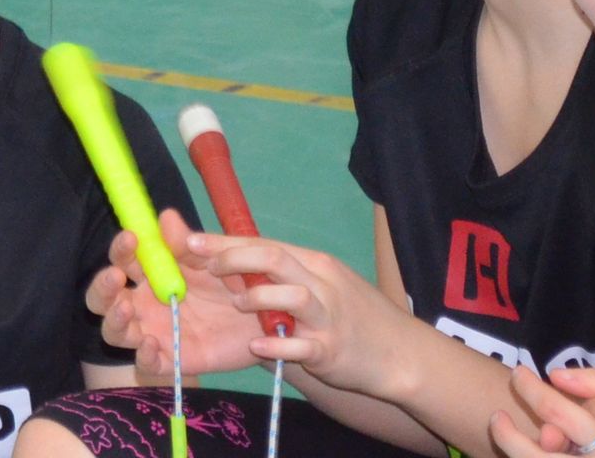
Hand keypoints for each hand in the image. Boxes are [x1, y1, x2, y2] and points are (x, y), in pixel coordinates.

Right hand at [86, 211, 262, 377]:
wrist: (266, 315)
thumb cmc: (236, 281)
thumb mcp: (214, 258)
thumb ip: (189, 244)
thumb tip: (166, 216)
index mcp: (150, 275)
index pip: (122, 260)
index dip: (120, 249)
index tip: (131, 238)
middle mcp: (144, 304)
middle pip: (103, 298)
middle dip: (102, 287)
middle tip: (116, 276)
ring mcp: (155, 332)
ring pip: (115, 332)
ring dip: (113, 319)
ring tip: (127, 308)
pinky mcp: (173, 359)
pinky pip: (147, 364)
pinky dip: (143, 356)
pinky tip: (151, 343)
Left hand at [187, 229, 419, 396]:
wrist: (403, 353)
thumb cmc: (354, 316)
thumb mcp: (322, 283)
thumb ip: (283, 273)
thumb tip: (236, 261)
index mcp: (314, 264)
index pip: (265, 244)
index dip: (226, 243)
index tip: (191, 241)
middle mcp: (322, 285)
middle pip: (276, 259)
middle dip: (236, 259)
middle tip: (206, 267)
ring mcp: (329, 317)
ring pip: (293, 296)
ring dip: (259, 299)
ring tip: (238, 305)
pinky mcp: (333, 350)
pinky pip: (303, 345)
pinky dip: (279, 344)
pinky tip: (258, 345)